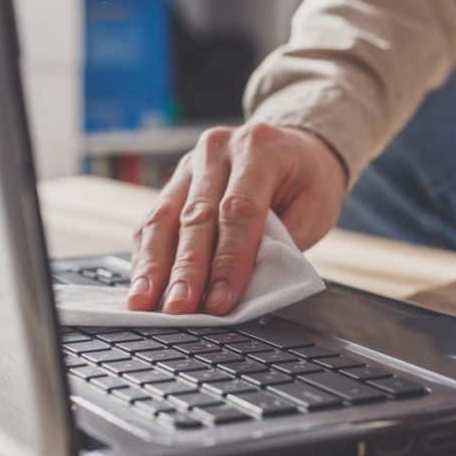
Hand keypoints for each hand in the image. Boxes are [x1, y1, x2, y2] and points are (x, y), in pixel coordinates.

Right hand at [128, 123, 346, 314]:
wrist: (296, 147)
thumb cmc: (308, 182)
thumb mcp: (313, 209)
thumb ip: (279, 244)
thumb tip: (243, 287)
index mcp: (260, 150)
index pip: (239, 211)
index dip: (229, 260)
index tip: (220, 300)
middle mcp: (218, 150)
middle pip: (196, 216)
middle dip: (187, 269)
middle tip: (178, 308)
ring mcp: (191, 163)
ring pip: (165, 218)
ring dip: (154, 266)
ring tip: (146, 301)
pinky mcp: (175, 181)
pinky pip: (155, 220)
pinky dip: (147, 255)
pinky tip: (143, 283)